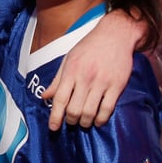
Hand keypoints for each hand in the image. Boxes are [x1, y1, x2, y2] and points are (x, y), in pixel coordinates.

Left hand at [44, 9, 144, 129]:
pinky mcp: (117, 85)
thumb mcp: (69, 59)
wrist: (116, 34)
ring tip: (84, 122)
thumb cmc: (90, 46)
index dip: (55, 116)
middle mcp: (85, 78)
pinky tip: (98, 120)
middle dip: (71, 121)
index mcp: (71, 71)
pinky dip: (101, 120)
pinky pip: (107, 109)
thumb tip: (44, 97)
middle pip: (74, 110)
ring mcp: (102, 82)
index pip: (59, 99)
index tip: (53, 127)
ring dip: (85, 122)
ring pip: (90, 112)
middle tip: (72, 121)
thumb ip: (57, 79)